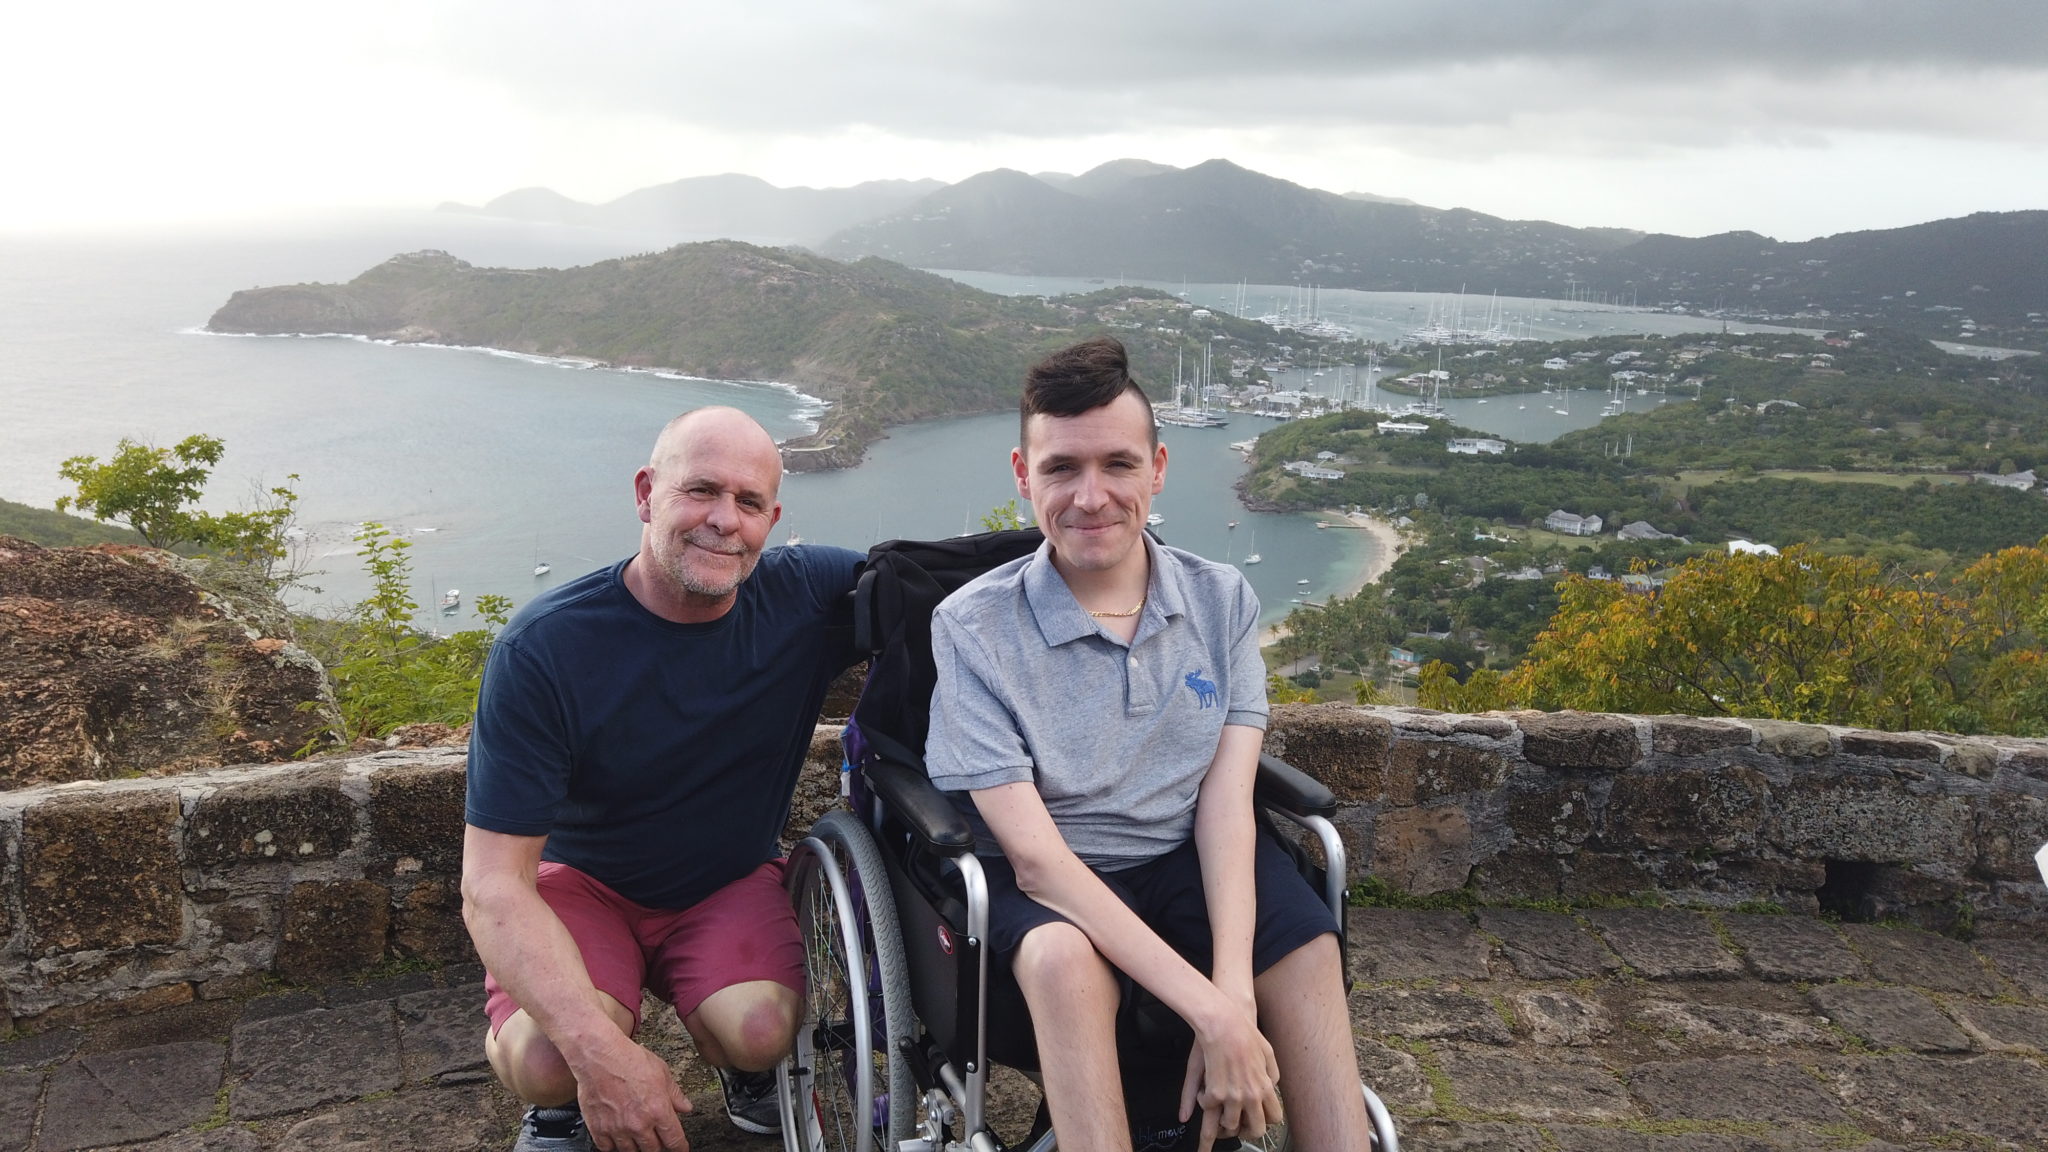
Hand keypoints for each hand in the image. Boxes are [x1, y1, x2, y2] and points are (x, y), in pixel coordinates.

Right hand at [574, 1037, 694, 1151]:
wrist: (598, 1056)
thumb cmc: (628, 1059)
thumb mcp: (661, 1072)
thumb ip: (675, 1094)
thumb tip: (686, 1107)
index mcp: (658, 1110)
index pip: (674, 1141)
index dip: (679, 1148)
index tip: (680, 1149)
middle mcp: (639, 1124)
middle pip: (653, 1150)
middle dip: (657, 1145)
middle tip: (656, 1137)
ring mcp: (618, 1129)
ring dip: (635, 1146)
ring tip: (636, 1134)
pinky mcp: (598, 1129)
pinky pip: (607, 1148)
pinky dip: (613, 1145)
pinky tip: (617, 1135)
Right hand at [1179, 1001, 1280, 1151]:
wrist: (1224, 1024)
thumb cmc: (1244, 1033)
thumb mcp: (1268, 1053)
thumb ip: (1271, 1074)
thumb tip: (1270, 1086)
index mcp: (1264, 1087)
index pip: (1274, 1118)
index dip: (1265, 1121)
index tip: (1258, 1120)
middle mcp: (1250, 1096)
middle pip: (1254, 1130)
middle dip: (1246, 1131)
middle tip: (1238, 1127)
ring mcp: (1232, 1097)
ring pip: (1229, 1125)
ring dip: (1222, 1119)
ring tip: (1218, 1109)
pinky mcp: (1213, 1093)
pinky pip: (1207, 1108)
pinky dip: (1204, 1103)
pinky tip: (1204, 1094)